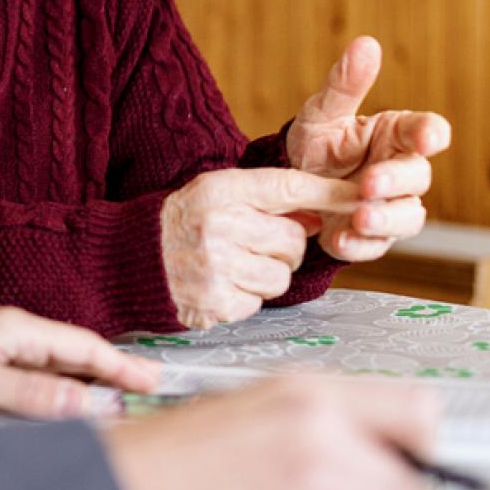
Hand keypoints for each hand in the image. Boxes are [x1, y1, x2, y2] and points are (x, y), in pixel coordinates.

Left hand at [0, 306, 160, 418]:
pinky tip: (70, 404)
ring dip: (89, 381)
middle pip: (75, 354)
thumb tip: (86, 405)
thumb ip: (30, 393)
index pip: (82, 346)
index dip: (119, 365)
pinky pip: (37, 378)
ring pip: (57, 366)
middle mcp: (13, 337)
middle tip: (149, 389)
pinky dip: (62, 390)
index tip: (152, 381)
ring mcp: (0, 351)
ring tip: (120, 398)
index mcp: (17, 330)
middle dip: (112, 370)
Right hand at [103, 376, 489, 489]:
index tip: (488, 482)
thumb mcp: (245, 420)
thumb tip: (373, 481)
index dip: (454, 455)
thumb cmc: (163, 467)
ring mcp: (313, 481)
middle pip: (426, 482)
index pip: (415, 413)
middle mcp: (319, 427)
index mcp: (306, 391)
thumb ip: (313, 439)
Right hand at [160, 168, 360, 328]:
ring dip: (266, 275)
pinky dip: (245, 298)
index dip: (329, 193)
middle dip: (283, 247)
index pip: (288, 187)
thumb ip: (265, 198)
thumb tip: (321, 212)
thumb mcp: (215, 194)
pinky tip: (219, 285)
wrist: (127, 260)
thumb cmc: (181, 223)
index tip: (363, 196)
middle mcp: (219, 225)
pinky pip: (259, 303)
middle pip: (294, 240)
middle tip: (252, 244)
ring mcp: (217, 267)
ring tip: (233, 266)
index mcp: (220, 190)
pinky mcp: (216, 302)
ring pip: (281, 276)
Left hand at [287, 35, 452, 261]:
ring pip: (407, 217)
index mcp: (396, 135)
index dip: (431, 133)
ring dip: (385, 219)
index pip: (427, 130)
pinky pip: (375, 245)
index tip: (429, 138)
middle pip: (418, 177)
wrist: (289, 186)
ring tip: (358, 217)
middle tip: (368, 182)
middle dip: (395, 181)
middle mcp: (400, 171)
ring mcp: (390, 206)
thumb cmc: (317, 144)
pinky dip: (359, 245)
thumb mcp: (323, 113)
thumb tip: (365, 44)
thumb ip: (344, 84)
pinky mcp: (371, 237)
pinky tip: (339, 240)